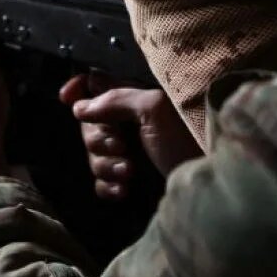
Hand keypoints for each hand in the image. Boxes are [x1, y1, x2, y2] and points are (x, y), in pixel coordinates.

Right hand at [60, 73, 202, 199]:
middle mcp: (130, 124)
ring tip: (131, 172)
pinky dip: (108, 186)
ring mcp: (129, 153)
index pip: (96, 85)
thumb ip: (117, 99)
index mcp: (136, 100)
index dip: (79, 89)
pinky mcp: (129, 181)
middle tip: (122, 147)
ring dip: (107, 165)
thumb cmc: (189, 139)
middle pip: (88, 125)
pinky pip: (101, 182)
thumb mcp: (156, 109)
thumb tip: (80, 106)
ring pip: (94, 156)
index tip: (67, 99)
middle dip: (99, 139)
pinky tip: (124, 190)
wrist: (210, 188)